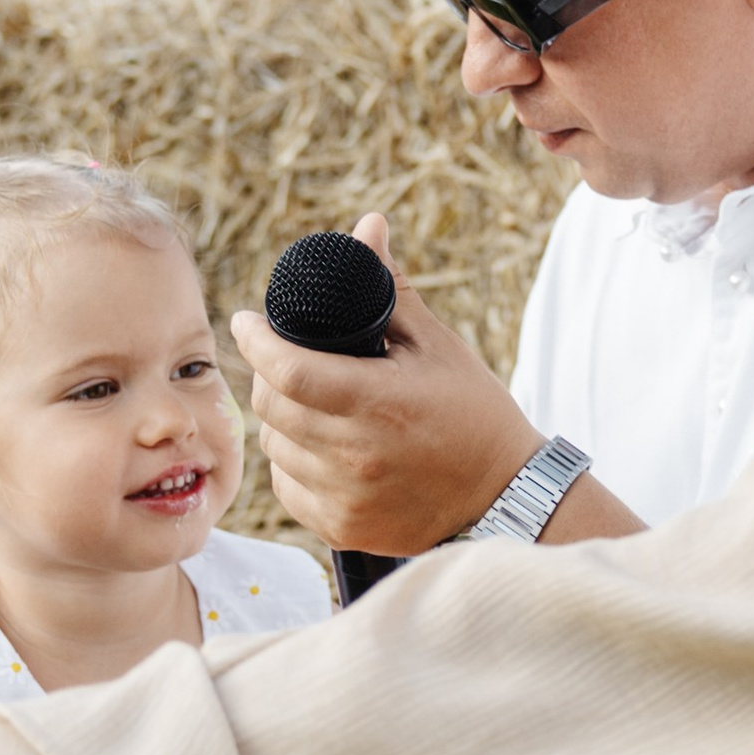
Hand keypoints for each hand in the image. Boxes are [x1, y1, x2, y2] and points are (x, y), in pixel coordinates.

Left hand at [229, 214, 535, 553]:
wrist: (505, 495)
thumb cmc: (473, 412)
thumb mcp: (437, 344)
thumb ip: (390, 289)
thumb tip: (368, 227)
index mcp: (377, 402)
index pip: (286, 369)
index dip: (255, 341)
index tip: (248, 322)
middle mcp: (355, 454)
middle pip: (271, 406)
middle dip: (265, 375)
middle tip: (279, 359)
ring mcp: (346, 497)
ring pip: (275, 448)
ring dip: (279, 420)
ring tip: (303, 403)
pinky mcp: (342, 528)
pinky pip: (287, 488)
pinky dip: (292, 463)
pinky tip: (316, 447)